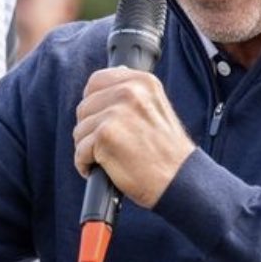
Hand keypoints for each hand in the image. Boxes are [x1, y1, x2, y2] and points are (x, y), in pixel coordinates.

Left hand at [73, 67, 194, 209]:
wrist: (180, 181)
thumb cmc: (167, 152)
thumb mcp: (155, 108)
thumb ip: (130, 95)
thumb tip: (99, 90)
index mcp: (142, 82)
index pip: (97, 81)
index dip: (92, 102)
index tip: (99, 118)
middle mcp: (129, 92)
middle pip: (85, 106)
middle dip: (89, 128)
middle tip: (105, 144)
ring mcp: (116, 113)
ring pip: (80, 130)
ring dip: (87, 148)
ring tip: (107, 158)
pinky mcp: (105, 136)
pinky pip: (80, 151)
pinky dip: (85, 164)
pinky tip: (99, 170)